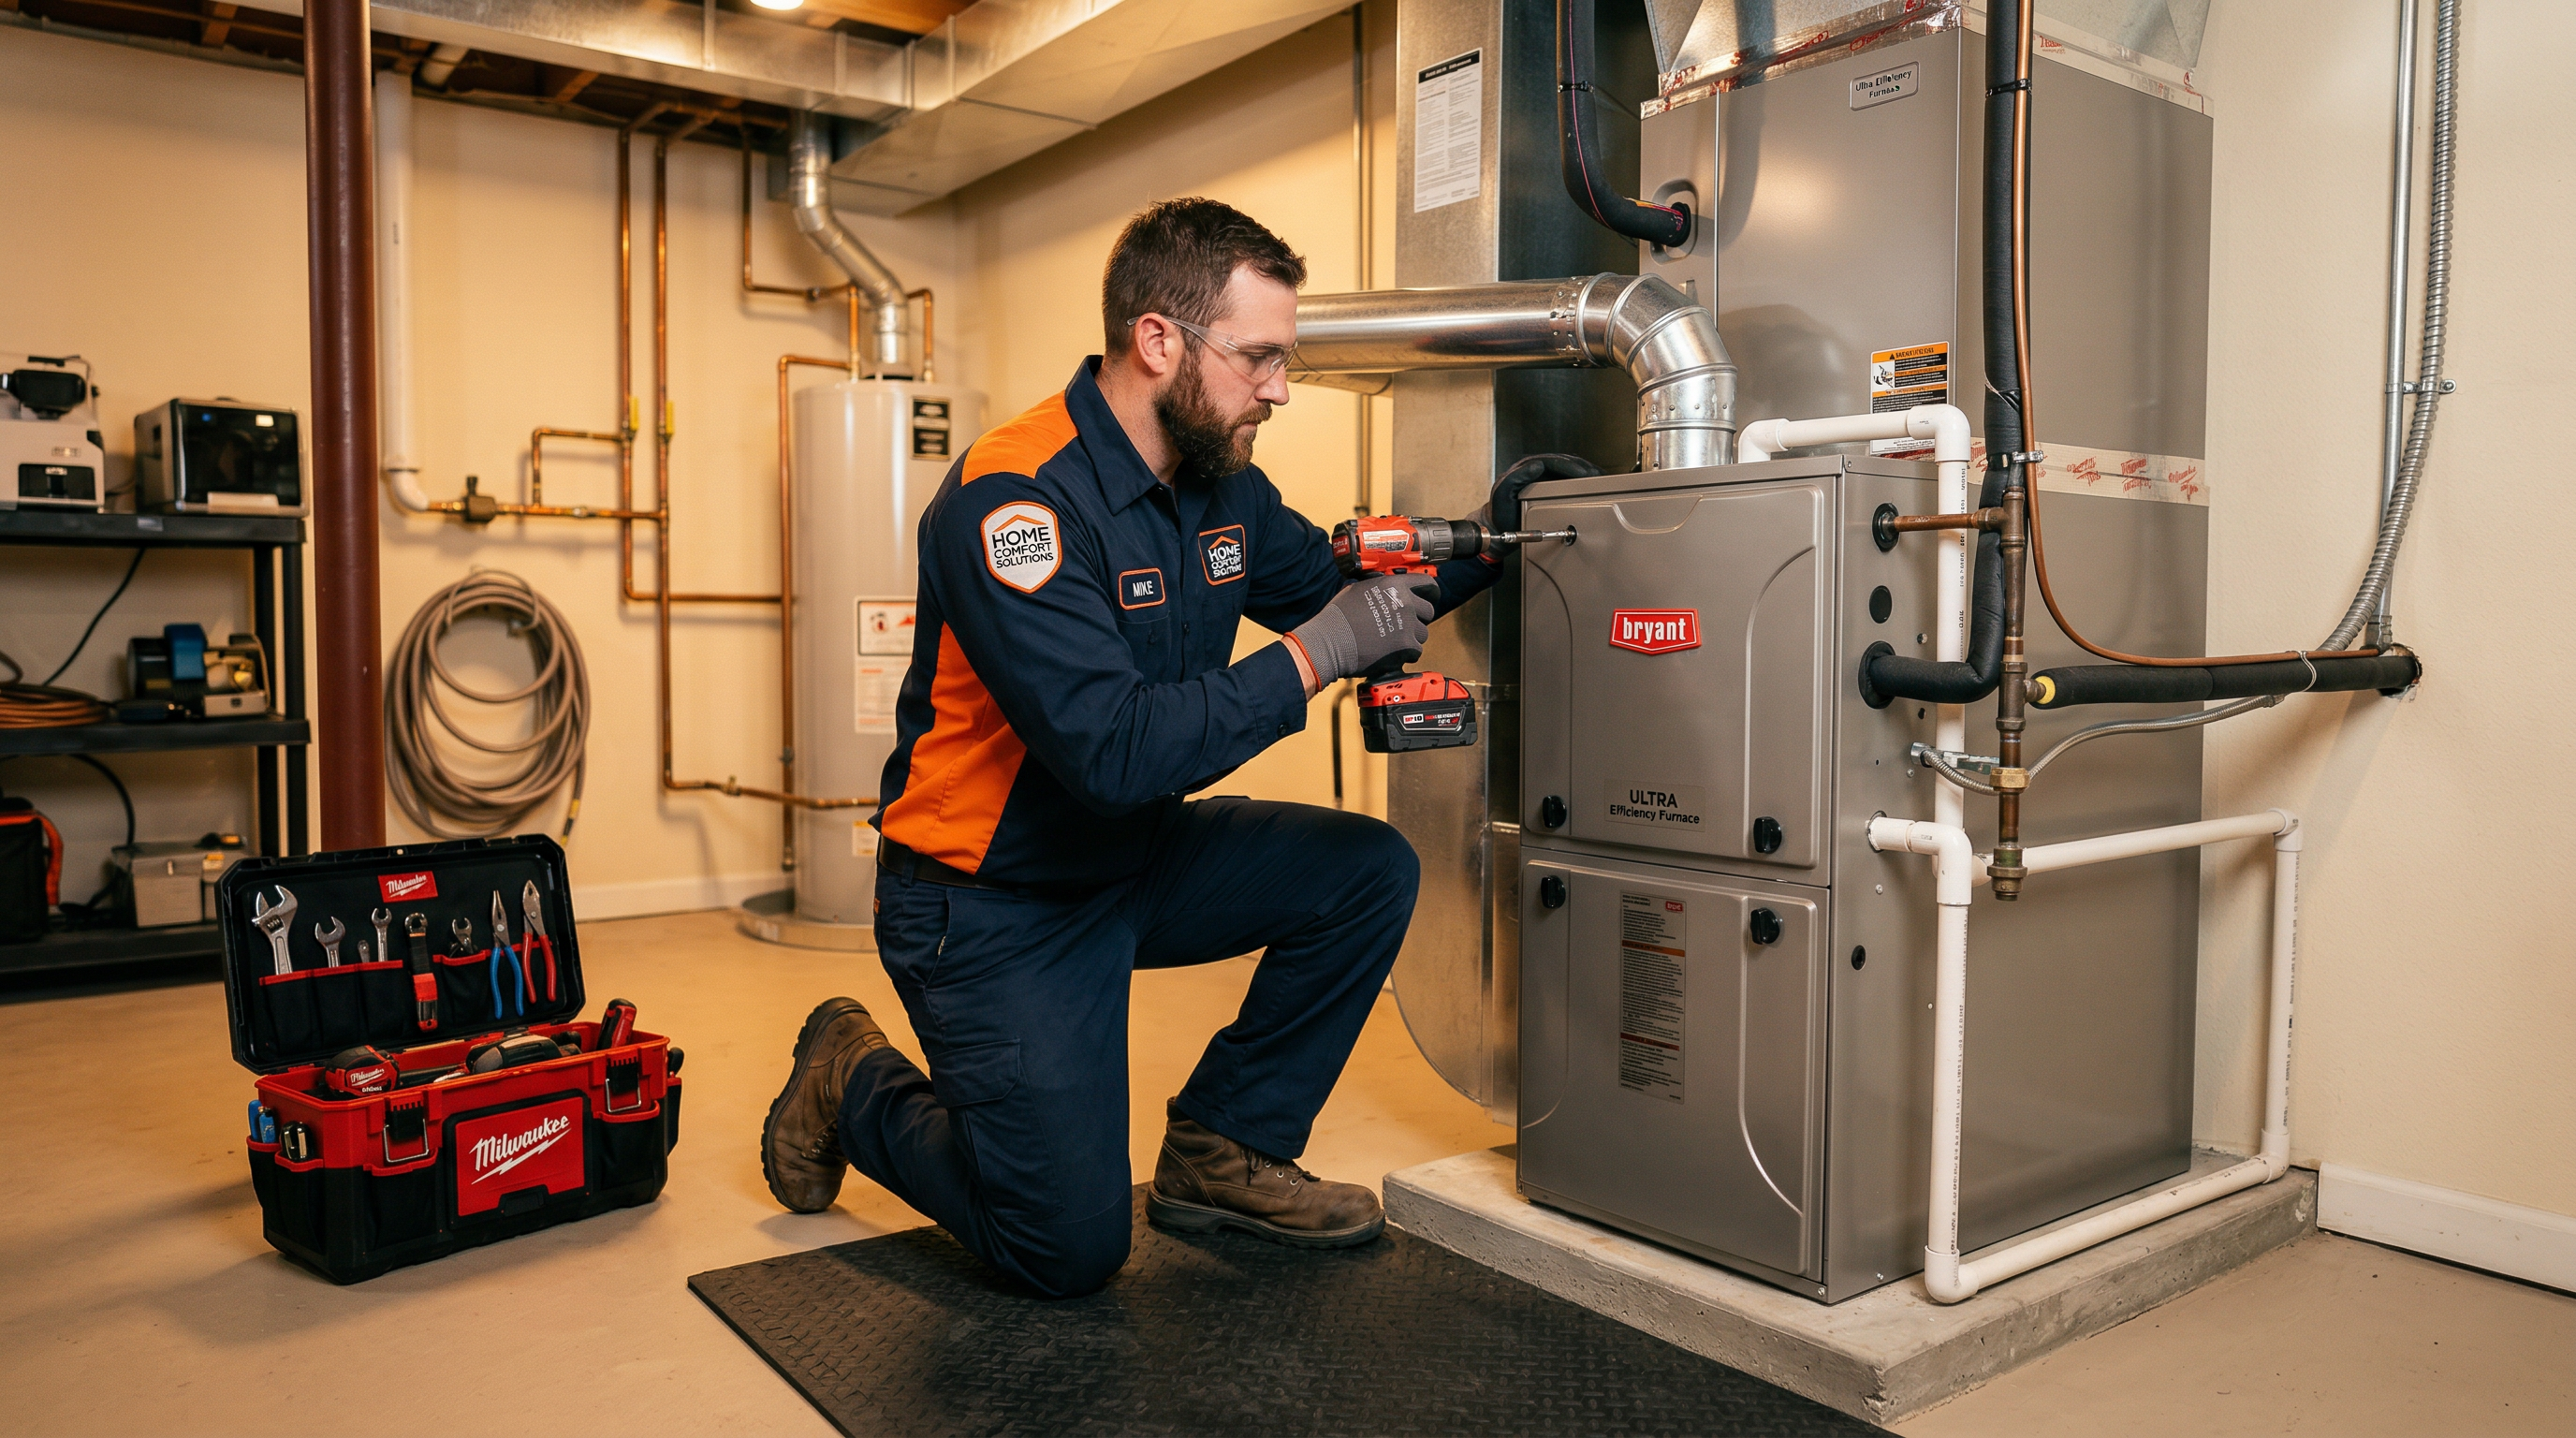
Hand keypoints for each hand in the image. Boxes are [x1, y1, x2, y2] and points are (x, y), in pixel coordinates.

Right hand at [1287, 574, 1436, 686]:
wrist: (1330, 642)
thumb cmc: (1338, 617)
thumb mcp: (1356, 589)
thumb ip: (1377, 587)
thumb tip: (1381, 585)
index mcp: (1394, 585)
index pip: (1427, 585)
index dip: (1431, 593)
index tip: (1430, 598)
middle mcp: (1405, 603)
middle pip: (1428, 611)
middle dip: (1418, 619)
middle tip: (1403, 625)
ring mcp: (1407, 625)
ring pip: (1423, 633)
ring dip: (1411, 638)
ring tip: (1391, 641)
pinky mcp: (1406, 646)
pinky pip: (1416, 651)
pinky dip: (1405, 654)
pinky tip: (1389, 652)